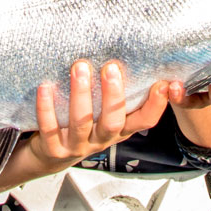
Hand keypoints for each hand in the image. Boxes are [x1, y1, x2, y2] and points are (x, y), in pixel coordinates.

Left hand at [30, 59, 172, 163]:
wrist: (49, 156)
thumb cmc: (81, 126)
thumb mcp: (104, 114)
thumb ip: (115, 93)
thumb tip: (130, 53)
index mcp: (118, 130)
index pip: (144, 121)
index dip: (156, 106)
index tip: (164, 84)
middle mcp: (101, 139)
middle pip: (113, 122)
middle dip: (113, 95)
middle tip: (111, 67)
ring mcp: (77, 146)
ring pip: (81, 122)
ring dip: (81, 95)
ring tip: (79, 67)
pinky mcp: (53, 149)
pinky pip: (50, 128)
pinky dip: (47, 107)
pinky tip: (45, 86)